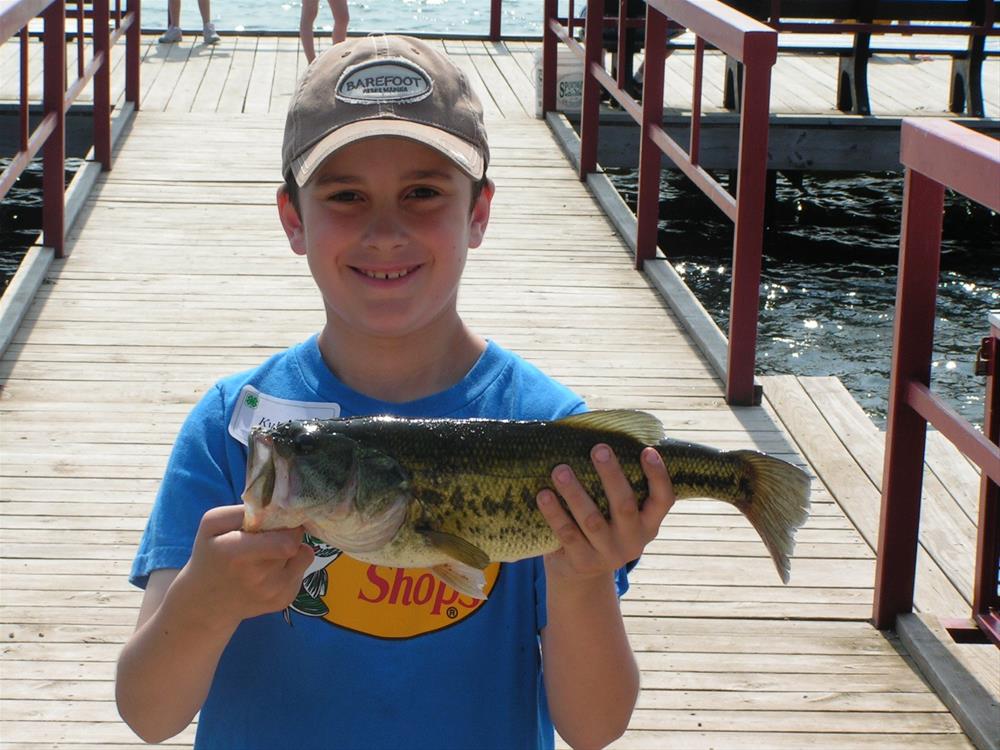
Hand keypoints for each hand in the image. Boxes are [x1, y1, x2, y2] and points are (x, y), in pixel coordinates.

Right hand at [168, 505, 314, 630]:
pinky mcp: (283, 601)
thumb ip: (242, 511)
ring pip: (304, 556)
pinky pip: (301, 572)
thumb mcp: (212, 524)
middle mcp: (258, 578)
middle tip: (272, 534)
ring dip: (292, 550)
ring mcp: (272, 593)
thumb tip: (275, 506)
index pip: (286, 541)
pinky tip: (271, 570)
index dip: (287, 524)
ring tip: (270, 552)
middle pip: (294, 544)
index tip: (277, 519)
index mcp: (236, 554)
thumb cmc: (210, 555)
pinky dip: (291, 567)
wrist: (205, 603)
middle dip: (288, 534)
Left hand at [536, 445, 673, 587]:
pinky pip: (567, 535)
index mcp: (649, 523)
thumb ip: (617, 485)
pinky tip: (543, 495)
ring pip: (592, 521)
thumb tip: (597, 431)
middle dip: (611, 475)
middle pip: (624, 505)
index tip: (647, 450)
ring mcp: (608, 554)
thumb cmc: (602, 525)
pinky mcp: (582, 562)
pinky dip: (554, 514)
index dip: (658, 476)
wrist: (582, 576)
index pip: (664, 499)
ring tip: (560, 469)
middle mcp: (633, 540)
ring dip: (575, 493)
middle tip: (598, 448)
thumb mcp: (617, 512)